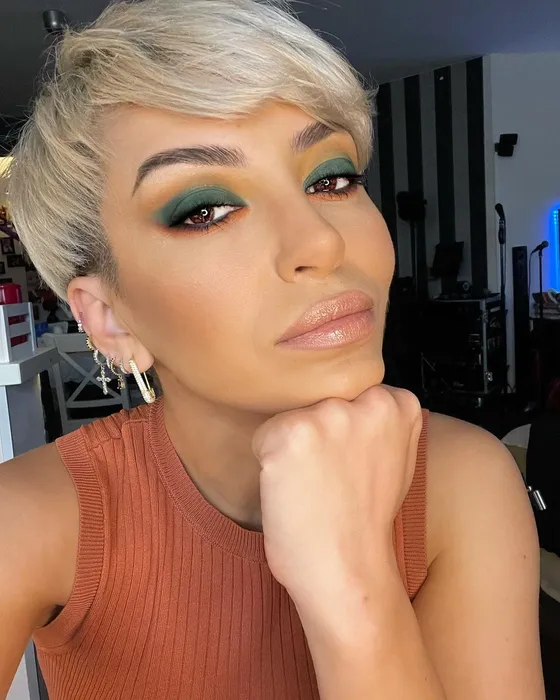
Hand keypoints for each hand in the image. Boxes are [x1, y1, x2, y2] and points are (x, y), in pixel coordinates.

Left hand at [253, 386, 421, 617]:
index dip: (344, 431)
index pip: (350, 393)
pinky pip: (264, 437)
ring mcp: (329, 416)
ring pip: (292, 416)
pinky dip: (268, 463)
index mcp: (398, 403)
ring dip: (293, 446)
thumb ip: (379, 421)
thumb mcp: (395, 457)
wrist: (348, 571)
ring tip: (314, 484)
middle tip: (332, 478)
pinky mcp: (292, 433)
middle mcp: (367, 400)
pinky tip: (294, 490)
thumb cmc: (365, 521)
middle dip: (318, 431)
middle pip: (319, 400)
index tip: (353, 463)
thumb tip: (351, 399)